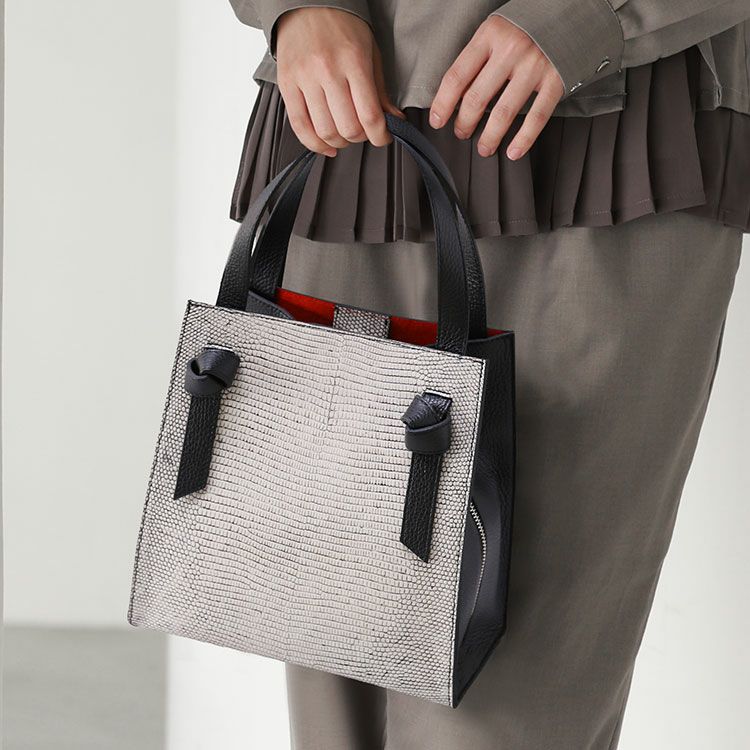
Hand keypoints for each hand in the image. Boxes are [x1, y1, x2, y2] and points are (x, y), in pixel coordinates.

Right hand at [276, 8, 401, 156]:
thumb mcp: (370, 52)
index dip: (380, 136)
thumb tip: (394, 120)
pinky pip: (299, 127)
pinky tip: (326, 146)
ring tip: (345, 135)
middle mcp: (328, 70)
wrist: (307, 3)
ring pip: (325, 131)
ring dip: (340, 142)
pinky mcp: (287, 85)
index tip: (383, 137)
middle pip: (348, 128)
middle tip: (364, 132)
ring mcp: (305, 79)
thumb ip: (380, 90)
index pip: (370, 115)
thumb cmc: (341, 26)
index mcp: (354, 61)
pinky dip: (315, 144)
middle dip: (360, 138)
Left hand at [430, 15, 563, 159]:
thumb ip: (478, 58)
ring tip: (484, 148)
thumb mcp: (496, 31)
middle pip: (477, 98)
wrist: (571, 10)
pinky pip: (537, 116)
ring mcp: (535, 65)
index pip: (457, 76)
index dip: (443, 104)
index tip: (437, 121)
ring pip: (504, 112)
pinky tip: (513, 152)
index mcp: (490, 35)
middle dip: (464, 123)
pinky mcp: (556, 79)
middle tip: (462, 133)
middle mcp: (511, 50)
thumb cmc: (526, 26)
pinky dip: (524, 139)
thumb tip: (455, 97)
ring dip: (490, 137)